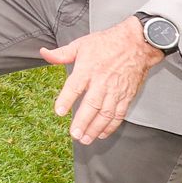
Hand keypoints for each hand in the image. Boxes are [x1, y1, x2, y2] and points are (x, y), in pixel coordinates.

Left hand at [46, 19, 164, 143]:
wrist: (137, 44)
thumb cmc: (107, 43)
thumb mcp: (81, 44)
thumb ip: (61, 54)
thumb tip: (44, 53)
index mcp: (88, 69)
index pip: (75, 86)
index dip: (67, 100)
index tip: (59, 112)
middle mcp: (102, 82)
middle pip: (91, 104)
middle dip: (82, 121)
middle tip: (74, 134)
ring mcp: (116, 90)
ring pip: (106, 113)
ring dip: (95, 128)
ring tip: (85, 139)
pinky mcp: (127, 96)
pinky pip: (119, 114)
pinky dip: (111, 126)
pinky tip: (102, 134)